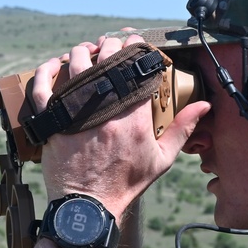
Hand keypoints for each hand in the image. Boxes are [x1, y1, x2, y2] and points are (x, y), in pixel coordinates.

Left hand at [31, 33, 210, 221]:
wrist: (88, 205)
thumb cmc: (126, 183)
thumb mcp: (162, 159)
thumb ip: (183, 129)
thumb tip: (204, 106)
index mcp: (133, 115)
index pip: (135, 67)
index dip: (136, 47)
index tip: (137, 41)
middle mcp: (103, 108)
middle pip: (106, 59)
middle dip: (111, 44)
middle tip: (113, 44)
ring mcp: (74, 111)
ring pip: (76, 64)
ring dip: (83, 51)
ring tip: (89, 51)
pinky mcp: (52, 119)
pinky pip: (43, 85)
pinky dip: (48, 69)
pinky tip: (56, 63)